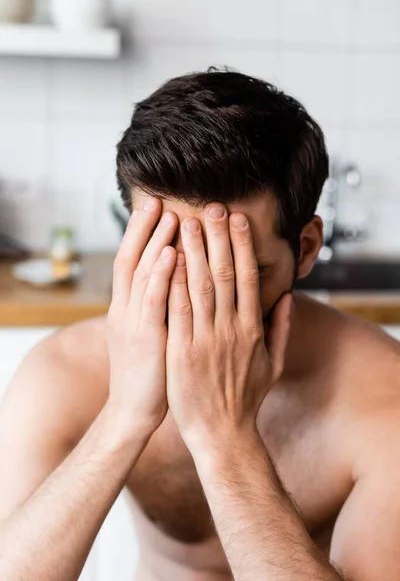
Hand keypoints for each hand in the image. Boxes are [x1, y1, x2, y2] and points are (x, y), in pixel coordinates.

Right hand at [106, 197, 178, 435]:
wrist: (133, 412)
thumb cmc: (149, 372)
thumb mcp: (147, 334)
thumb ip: (155, 307)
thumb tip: (173, 283)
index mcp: (127, 308)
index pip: (132, 261)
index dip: (142, 234)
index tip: (157, 208)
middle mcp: (125, 309)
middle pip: (132, 259)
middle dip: (145, 229)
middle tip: (159, 199)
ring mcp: (134, 323)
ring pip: (141, 273)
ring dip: (154, 242)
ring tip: (169, 213)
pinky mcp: (146, 339)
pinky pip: (154, 301)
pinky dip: (160, 275)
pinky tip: (170, 252)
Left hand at [166, 203, 291, 448]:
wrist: (223, 433)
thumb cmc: (246, 398)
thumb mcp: (273, 363)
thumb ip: (281, 328)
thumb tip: (286, 297)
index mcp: (252, 328)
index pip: (247, 277)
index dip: (242, 246)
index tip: (237, 220)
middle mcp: (231, 329)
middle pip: (223, 274)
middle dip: (217, 238)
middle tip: (210, 208)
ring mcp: (205, 340)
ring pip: (199, 287)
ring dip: (192, 252)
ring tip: (186, 223)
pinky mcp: (182, 353)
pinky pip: (177, 312)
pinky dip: (173, 284)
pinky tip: (167, 261)